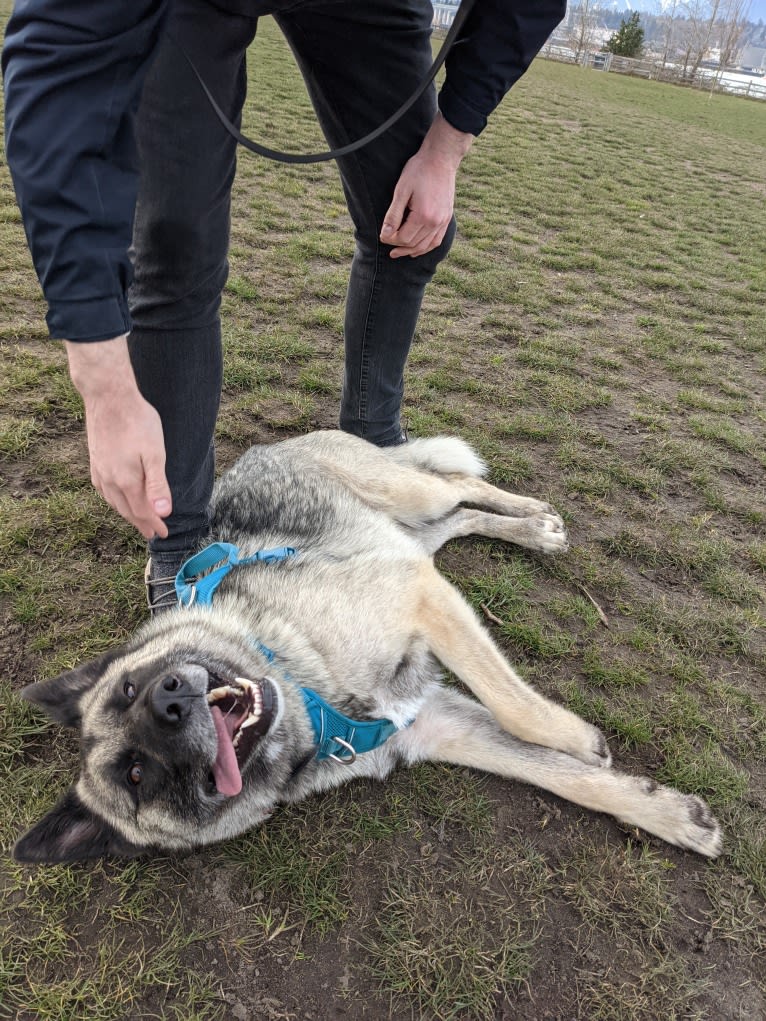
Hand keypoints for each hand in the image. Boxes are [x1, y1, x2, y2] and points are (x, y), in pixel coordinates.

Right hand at [65, 337, 171, 538]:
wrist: (109, 397)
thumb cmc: (138, 422)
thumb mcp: (155, 454)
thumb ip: (158, 485)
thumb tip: (163, 512)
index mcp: (126, 481)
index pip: (142, 512)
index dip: (154, 524)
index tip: (163, 533)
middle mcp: (110, 480)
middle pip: (127, 510)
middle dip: (141, 523)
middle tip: (152, 533)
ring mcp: (100, 470)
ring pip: (114, 501)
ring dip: (127, 513)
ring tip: (137, 520)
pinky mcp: (95, 460)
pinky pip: (103, 489)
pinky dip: (112, 500)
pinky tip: (115, 498)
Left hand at [380, 112, 473, 258]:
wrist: (440, 159)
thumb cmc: (419, 170)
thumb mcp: (401, 191)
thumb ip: (393, 215)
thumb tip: (385, 235)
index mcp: (423, 216)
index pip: (404, 238)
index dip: (391, 239)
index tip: (382, 235)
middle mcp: (436, 222)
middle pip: (414, 244)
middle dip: (399, 246)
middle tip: (387, 245)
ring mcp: (443, 221)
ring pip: (426, 246)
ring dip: (411, 251)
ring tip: (399, 253)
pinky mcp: (447, 218)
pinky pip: (437, 240)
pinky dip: (426, 247)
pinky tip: (417, 249)